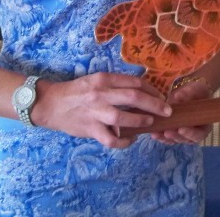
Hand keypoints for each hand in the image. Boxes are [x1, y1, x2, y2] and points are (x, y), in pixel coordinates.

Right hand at [31, 72, 170, 148]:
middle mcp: (101, 94)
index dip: (152, 90)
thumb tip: (141, 91)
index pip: (135, 82)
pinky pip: (111, 138)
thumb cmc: (77, 91)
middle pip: (134, 97)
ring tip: (149, 122)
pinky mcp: (90, 129)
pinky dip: (124, 141)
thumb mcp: (96, 80)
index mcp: (105, 79)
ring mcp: (96, 112)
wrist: (51, 103)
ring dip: (141, 120)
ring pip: (124, 117)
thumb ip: (115, 85)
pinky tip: (131, 139)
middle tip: (167, 111)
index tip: (161, 96)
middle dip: (155, 105)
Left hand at [150, 76, 213, 144]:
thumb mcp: (196, 89)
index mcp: (204, 124)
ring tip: (156, 134)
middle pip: (186, 139)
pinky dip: (161, 136)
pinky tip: (153, 133)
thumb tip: (177, 97)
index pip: (200, 134)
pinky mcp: (174, 131)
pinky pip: (168, 137)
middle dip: (176, 137)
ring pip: (175, 140)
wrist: (191, 92)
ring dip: (166, 138)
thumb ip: (188, 93)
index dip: (191, 134)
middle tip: (167, 133)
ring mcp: (184, 133)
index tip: (181, 129)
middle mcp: (195, 132)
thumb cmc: (197, 92)